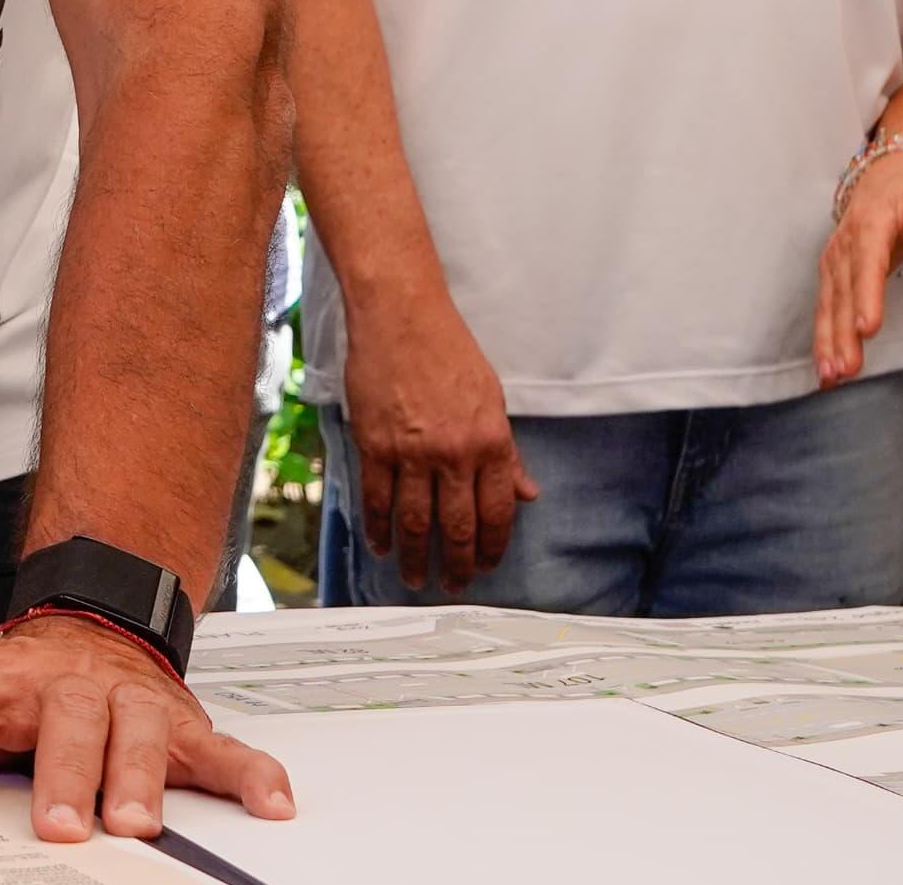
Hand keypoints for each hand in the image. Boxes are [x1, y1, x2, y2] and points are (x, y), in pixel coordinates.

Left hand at [0, 612, 292, 841]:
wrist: (95, 620)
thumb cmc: (23, 679)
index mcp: (3, 680)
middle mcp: (72, 686)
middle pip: (67, 723)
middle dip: (63, 775)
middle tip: (54, 824)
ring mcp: (132, 704)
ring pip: (140, 733)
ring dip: (140, 777)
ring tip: (133, 821)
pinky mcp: (183, 725)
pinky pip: (225, 749)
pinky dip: (252, 774)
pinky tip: (270, 801)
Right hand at [337, 292, 532, 593]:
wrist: (402, 316)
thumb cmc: (450, 351)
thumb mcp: (492, 399)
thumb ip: (508, 453)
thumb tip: (527, 493)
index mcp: (491, 442)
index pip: (497, 512)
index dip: (492, 547)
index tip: (486, 566)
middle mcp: (454, 454)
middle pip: (457, 526)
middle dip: (457, 564)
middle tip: (453, 586)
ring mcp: (412, 453)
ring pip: (416, 522)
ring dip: (416, 557)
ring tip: (416, 578)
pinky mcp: (375, 446)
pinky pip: (378, 499)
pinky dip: (379, 528)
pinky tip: (382, 546)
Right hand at [815, 147, 902, 384]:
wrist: (884, 181)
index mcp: (869, 225)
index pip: (868, 263)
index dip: (865, 296)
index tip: (867, 328)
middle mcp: (845, 247)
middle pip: (843, 294)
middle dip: (842, 333)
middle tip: (847, 368)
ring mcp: (834, 264)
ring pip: (829, 307)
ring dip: (828, 343)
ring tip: (831, 376)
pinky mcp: (831, 278)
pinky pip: (825, 311)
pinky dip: (823, 341)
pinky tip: (826, 369)